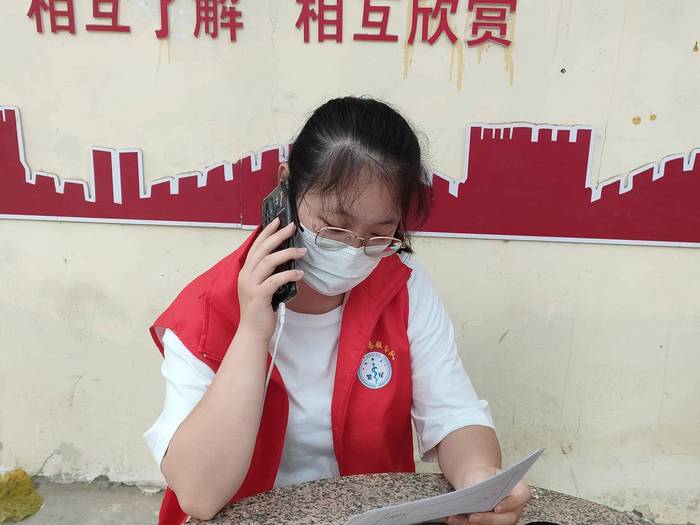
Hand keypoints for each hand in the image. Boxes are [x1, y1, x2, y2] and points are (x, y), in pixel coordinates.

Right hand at [237, 217, 306, 341]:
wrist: (252, 332)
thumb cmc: (260, 309)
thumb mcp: (262, 286)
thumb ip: (269, 272)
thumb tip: (286, 257)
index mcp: (246, 271)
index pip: (256, 246)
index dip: (266, 232)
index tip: (278, 221)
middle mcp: (245, 275)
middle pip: (262, 249)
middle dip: (278, 236)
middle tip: (292, 227)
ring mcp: (250, 285)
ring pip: (268, 261)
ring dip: (287, 254)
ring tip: (302, 251)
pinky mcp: (258, 296)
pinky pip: (275, 280)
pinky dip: (289, 274)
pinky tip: (300, 273)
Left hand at [444, 466, 530, 524]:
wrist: (476, 481)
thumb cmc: (483, 476)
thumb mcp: (483, 473)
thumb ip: (485, 482)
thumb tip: (480, 492)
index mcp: (518, 490)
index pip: (521, 496)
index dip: (511, 503)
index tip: (497, 507)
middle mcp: (514, 508)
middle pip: (508, 518)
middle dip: (489, 519)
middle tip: (473, 517)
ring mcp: (504, 519)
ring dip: (475, 524)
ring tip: (457, 518)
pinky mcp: (491, 524)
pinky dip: (465, 523)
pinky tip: (454, 519)